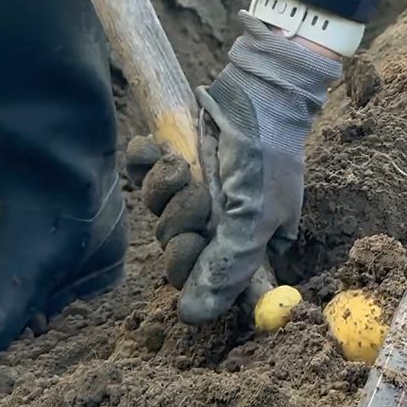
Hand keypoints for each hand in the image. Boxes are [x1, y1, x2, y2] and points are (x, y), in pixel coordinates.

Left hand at [127, 13, 341, 322]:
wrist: (259, 90)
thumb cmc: (267, 156)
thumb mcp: (253, 218)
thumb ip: (226, 270)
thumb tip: (193, 316)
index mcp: (244, 245)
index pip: (203, 280)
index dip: (191, 265)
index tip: (197, 242)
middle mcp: (217, 224)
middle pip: (173, 250)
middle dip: (179, 221)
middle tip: (198, 198)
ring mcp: (192, 191)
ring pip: (154, 213)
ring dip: (164, 189)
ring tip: (186, 166)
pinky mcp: (171, 160)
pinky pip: (139, 174)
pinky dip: (146, 160)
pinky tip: (165, 149)